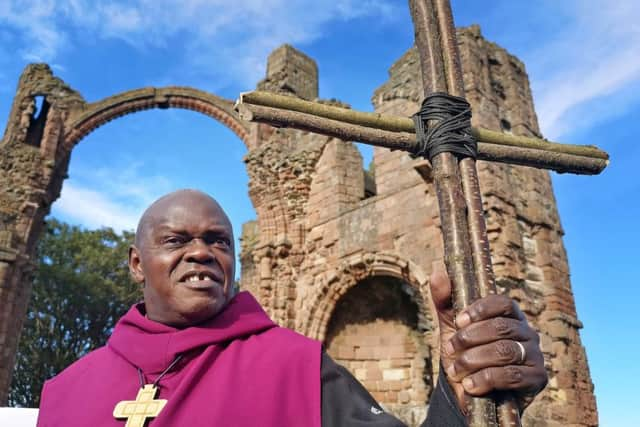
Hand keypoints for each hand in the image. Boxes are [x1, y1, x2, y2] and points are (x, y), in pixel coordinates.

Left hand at [430, 265, 547, 411]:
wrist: (470, 391)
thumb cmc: (464, 353)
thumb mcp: (451, 327)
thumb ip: (445, 301)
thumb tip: (438, 273)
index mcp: (510, 315)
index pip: (503, 303)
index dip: (480, 309)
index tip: (459, 321)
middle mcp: (527, 332)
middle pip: (501, 327)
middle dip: (470, 339)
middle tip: (450, 349)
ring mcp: (535, 355)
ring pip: (505, 351)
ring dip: (473, 360)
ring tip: (455, 370)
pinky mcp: (537, 378)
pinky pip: (512, 376)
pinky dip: (486, 379)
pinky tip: (470, 385)